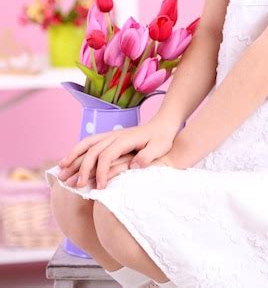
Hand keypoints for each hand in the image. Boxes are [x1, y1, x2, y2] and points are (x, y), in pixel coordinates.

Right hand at [58, 118, 178, 188]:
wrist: (163, 125)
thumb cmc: (162, 138)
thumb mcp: (160, 147)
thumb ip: (148, 156)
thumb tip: (134, 164)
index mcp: (125, 139)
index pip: (106, 156)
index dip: (100, 172)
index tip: (98, 188)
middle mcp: (115, 135)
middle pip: (92, 150)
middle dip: (81, 167)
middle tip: (74, 185)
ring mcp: (111, 135)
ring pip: (87, 144)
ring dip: (73, 156)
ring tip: (60, 170)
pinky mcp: (110, 138)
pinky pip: (90, 143)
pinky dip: (78, 151)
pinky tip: (70, 160)